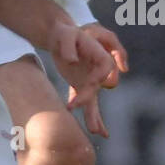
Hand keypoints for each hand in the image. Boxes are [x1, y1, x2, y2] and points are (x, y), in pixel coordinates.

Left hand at [47, 19, 119, 136]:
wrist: (58, 37)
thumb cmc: (65, 32)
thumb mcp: (65, 33)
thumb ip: (69, 45)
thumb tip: (71, 61)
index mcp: (99, 54)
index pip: (106, 66)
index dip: (99, 76)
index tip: (90, 83)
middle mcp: (98, 69)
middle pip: (97, 86)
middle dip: (87, 98)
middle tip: (73, 105)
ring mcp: (91, 80)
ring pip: (94, 99)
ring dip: (95, 115)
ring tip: (97, 132)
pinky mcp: (82, 86)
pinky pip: (88, 102)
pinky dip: (91, 115)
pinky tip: (97, 131)